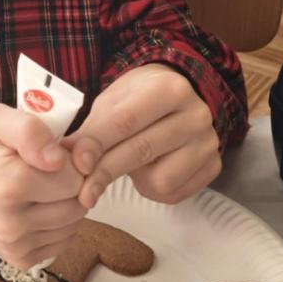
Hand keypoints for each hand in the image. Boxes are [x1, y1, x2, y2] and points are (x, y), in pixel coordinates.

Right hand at [0, 104, 88, 267]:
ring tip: (41, 188)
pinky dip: (59, 224)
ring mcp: (14, 245)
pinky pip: (64, 241)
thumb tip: (56, 159)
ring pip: (74, 224)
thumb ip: (30, 130)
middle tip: (46, 172)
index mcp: (7, 184)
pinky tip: (38, 208)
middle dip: (70, 184)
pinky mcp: (21, 259)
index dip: (68, 163)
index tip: (47, 156)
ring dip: (66, 204)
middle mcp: (9, 222)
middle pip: (77, 204)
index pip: (74, 179)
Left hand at [63, 64, 220, 207]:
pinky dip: (153, 188)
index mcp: (170, 88)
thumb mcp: (112, 104)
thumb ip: (93, 130)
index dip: (98, 144)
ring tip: (130, 164)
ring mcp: (208, 142)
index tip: (77, 164)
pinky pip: (174, 193)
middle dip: (106, 172)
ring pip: (161, 179)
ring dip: (136, 179)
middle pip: (142, 151)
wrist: (174, 99)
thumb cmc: (136, 100)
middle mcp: (196, 114)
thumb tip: (69, 158)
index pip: (126, 121)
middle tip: (83, 190)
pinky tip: (149, 170)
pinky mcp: (213, 167)